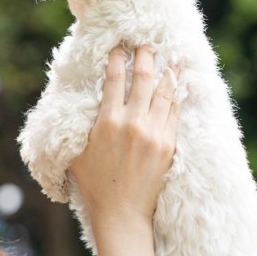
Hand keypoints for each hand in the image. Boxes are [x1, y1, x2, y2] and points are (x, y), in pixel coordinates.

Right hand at [69, 45, 180, 226]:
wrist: (122, 213)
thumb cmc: (94, 183)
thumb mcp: (77, 150)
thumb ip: (81, 123)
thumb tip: (82, 101)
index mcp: (107, 122)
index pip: (115, 79)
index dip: (117, 58)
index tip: (119, 46)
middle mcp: (132, 123)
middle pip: (143, 78)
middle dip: (145, 56)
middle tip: (146, 42)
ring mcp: (154, 134)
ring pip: (163, 92)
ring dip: (166, 70)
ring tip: (169, 56)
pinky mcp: (168, 145)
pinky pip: (175, 112)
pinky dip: (177, 94)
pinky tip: (179, 83)